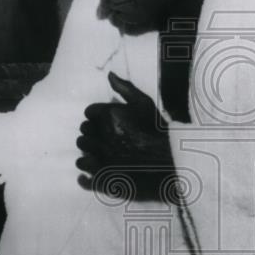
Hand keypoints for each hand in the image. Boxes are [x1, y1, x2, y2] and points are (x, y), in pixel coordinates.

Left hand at [76, 72, 173, 199]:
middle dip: (92, 137)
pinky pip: (84, 178)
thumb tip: (109, 75)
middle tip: (105, 141)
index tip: (106, 124)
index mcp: (109, 117)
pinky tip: (88, 176)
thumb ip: (125, 89)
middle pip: (84, 135)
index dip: (96, 119)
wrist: (172, 162)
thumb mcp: (145, 104)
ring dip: (88, 156)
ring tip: (100, 157)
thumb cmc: (159, 132)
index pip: (89, 114)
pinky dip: (84, 178)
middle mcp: (102, 137)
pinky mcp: (105, 179)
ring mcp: (102, 159)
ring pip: (82, 156)